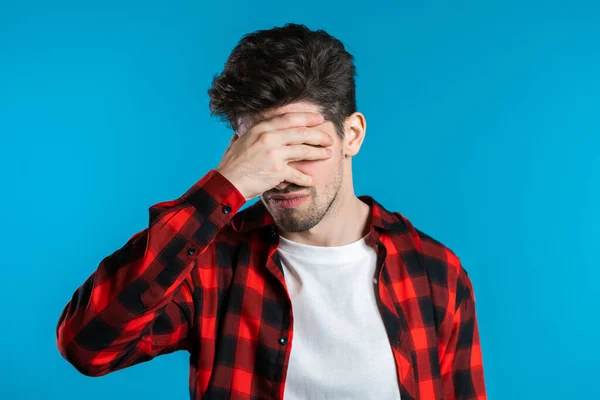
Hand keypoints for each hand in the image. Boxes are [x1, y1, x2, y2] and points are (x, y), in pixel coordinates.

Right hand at [215, 112, 333, 200]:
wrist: (227, 182)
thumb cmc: (232, 164)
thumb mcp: (240, 141)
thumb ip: (249, 134)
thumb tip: (243, 132)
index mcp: (261, 128)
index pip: (289, 118)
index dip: (307, 117)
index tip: (319, 118)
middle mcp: (269, 137)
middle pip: (301, 132)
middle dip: (318, 135)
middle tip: (329, 138)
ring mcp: (274, 153)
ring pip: (304, 150)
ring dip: (318, 153)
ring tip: (328, 154)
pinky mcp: (277, 170)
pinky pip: (297, 174)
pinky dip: (305, 179)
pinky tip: (311, 181)